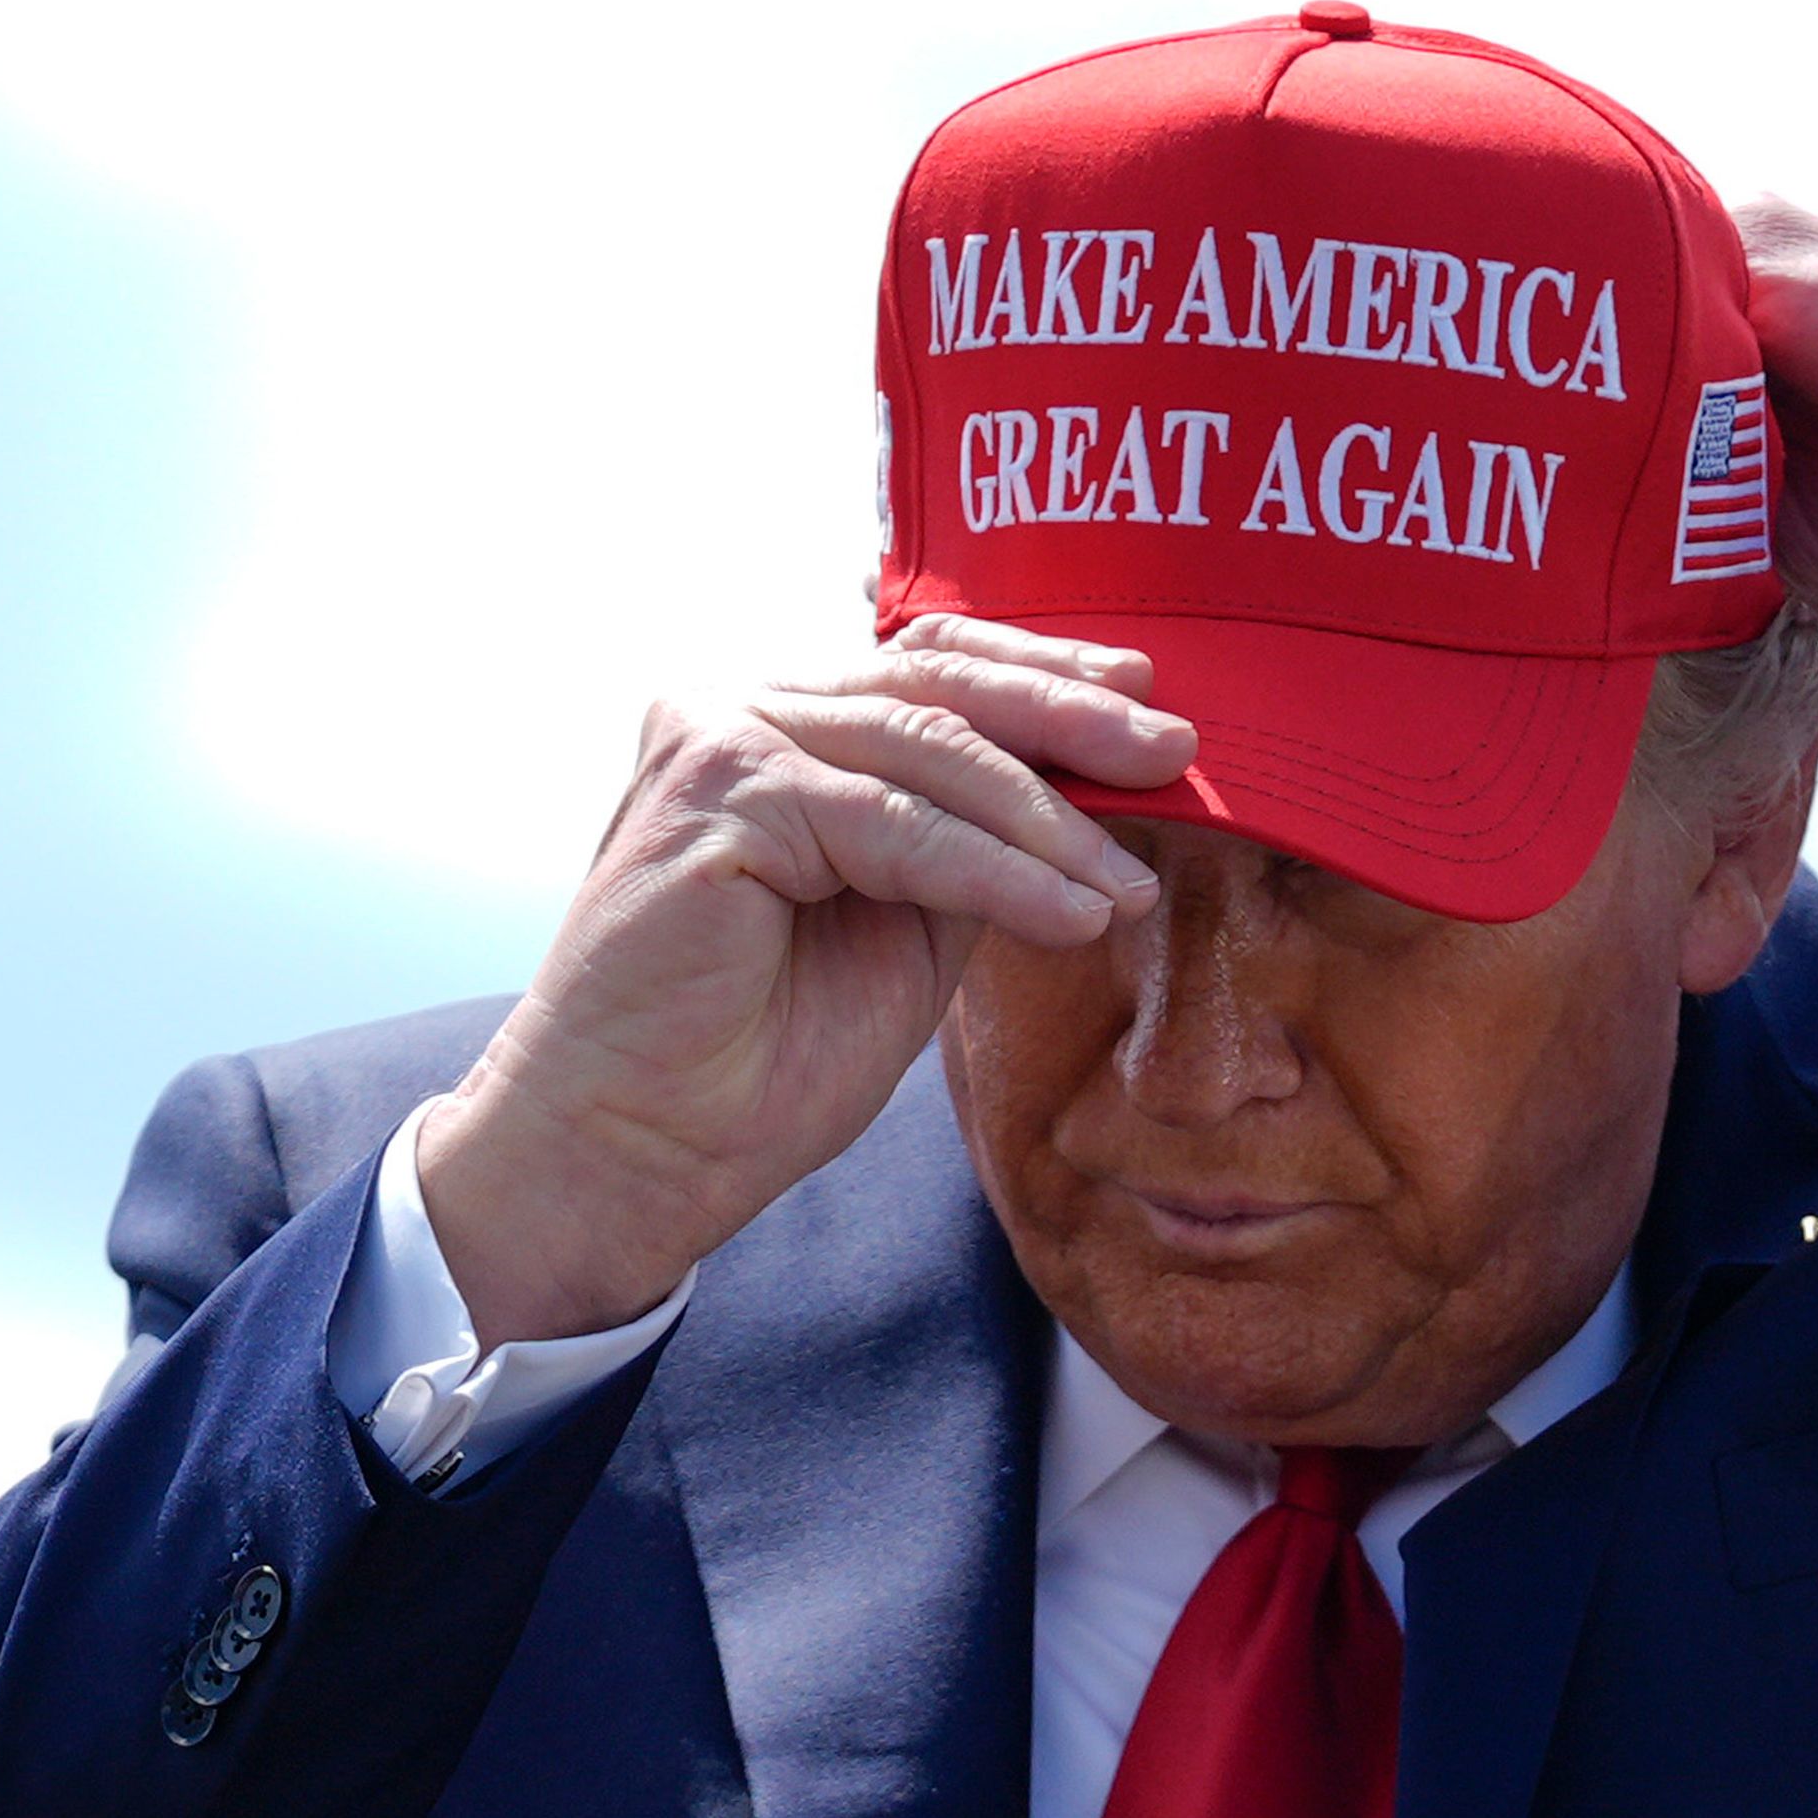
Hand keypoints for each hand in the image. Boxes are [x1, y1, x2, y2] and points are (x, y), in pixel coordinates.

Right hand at [419, 618, 1189, 1344]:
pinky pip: (894, 825)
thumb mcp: (909, 926)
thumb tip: (1095, 794)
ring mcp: (720, 739)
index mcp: (788, 728)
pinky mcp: (716, 794)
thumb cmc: (760, 1055)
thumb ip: (974, 845)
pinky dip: (995, 871)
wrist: (645, 1147)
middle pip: (937, 685)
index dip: (1047, 676)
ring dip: (1049, 823)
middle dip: (1071, 719)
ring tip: (1127, 887)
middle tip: (1172, 751)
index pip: (934, 670)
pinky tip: (1071, 912)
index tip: (1149, 700)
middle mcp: (743, 711)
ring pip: (929, 753)